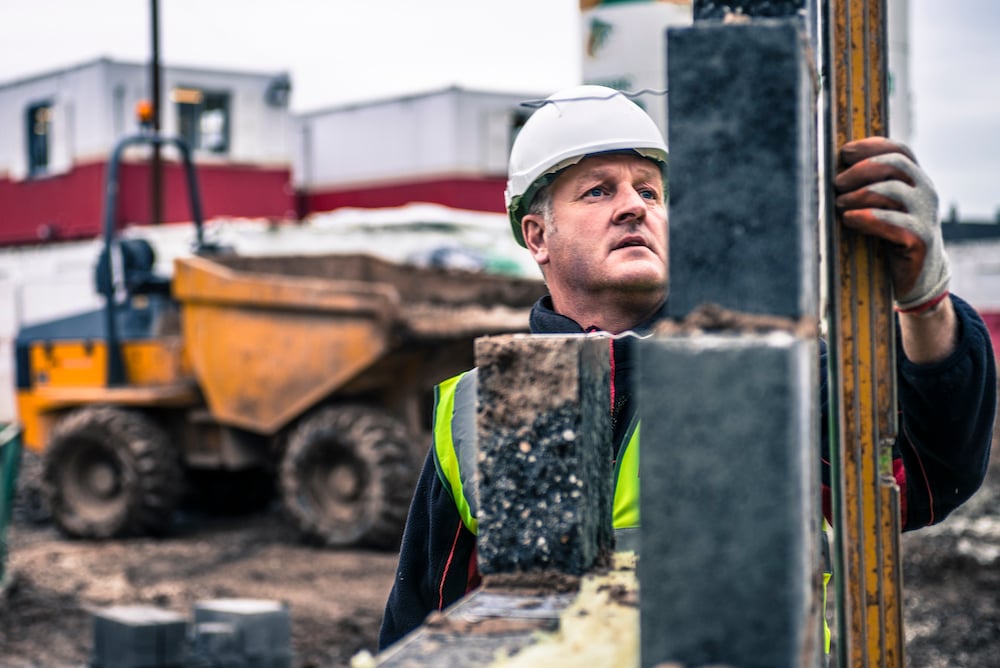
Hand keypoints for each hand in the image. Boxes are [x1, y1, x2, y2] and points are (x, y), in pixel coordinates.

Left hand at [834, 137, 950, 312]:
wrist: (919, 275)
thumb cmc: (890, 235)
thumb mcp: (883, 205)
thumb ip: (869, 185)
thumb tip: (831, 170)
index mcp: (916, 180)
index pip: (899, 150)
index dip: (871, 146)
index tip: (844, 153)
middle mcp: (925, 192)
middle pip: (894, 165)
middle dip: (860, 170)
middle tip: (836, 184)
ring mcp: (925, 215)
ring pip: (890, 191)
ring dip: (858, 195)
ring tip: (839, 205)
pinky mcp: (920, 239)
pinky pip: (892, 222)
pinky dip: (866, 217)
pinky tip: (850, 219)